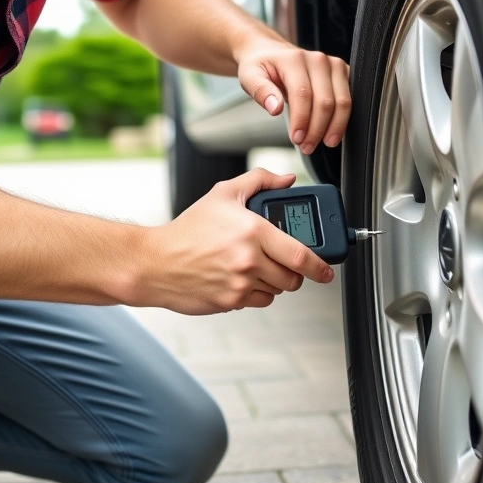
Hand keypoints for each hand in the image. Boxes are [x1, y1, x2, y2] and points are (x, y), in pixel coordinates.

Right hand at [142, 169, 335, 314]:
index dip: (320, 265)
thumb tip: (287, 180)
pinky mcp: (231, 301)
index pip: (300, 254)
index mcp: (252, 231)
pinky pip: (260, 302)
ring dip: (275, 282)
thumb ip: (259, 181)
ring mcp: (240, 283)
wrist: (155, 262)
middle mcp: (249, 259)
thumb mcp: (222, 194)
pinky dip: (257, 293)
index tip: (327, 270)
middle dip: (295, 272)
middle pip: (293, 277)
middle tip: (285, 263)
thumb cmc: (187, 230)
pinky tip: (241, 279)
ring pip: (277, 290)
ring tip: (256, 267)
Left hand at [235, 38, 351, 154]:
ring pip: (342, 102)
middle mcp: (318, 60)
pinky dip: (342, 119)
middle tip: (307, 146)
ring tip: (322, 143)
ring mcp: (334, 65)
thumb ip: (261, 92)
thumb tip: (276, 108)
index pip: (303, 94)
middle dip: (317, 129)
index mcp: (295, 59)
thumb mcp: (250, 76)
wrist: (272, 52)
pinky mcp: (343, 73)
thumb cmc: (262, 66)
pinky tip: (331, 132)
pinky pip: (349, 100)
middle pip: (325, 101)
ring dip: (334, 127)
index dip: (302, 120)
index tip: (297, 139)